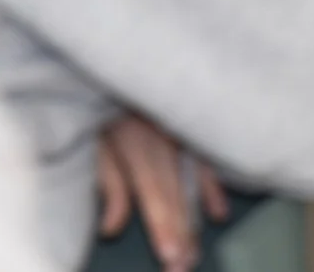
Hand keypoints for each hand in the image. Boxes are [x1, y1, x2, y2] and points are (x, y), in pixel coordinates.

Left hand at [95, 115, 223, 271]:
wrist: (123, 62)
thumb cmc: (101, 102)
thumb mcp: (96, 136)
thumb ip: (108, 181)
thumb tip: (110, 229)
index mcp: (135, 139)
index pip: (153, 190)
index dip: (163, 225)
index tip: (171, 257)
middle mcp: (163, 137)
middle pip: (175, 193)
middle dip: (180, 233)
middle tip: (183, 267)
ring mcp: (181, 130)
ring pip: (190, 182)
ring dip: (193, 219)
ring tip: (195, 253)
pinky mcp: (191, 125)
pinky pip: (203, 159)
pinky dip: (211, 186)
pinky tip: (217, 213)